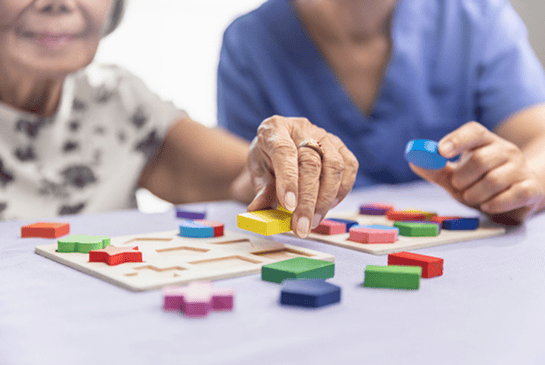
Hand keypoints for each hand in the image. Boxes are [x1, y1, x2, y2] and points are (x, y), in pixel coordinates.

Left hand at [242, 115, 357, 236]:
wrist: (276, 149)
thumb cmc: (266, 161)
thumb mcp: (257, 173)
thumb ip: (261, 191)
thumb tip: (258, 212)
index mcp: (274, 129)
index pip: (284, 151)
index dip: (288, 180)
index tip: (289, 206)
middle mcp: (301, 127)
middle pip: (311, 163)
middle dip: (308, 200)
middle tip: (302, 226)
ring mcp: (323, 134)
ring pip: (334, 166)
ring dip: (326, 199)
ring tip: (313, 221)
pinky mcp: (340, 145)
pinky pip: (349, 167)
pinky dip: (342, 190)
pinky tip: (329, 206)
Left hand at [410, 122, 544, 224]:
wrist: (514, 198)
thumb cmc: (480, 184)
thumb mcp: (455, 177)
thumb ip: (436, 170)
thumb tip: (414, 160)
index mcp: (485, 142)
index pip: (474, 131)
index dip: (457, 140)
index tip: (441, 152)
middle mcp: (506, 151)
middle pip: (481, 159)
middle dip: (463, 178)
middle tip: (458, 186)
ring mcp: (521, 168)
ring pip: (494, 180)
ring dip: (475, 194)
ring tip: (472, 197)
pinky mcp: (531, 188)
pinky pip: (513, 195)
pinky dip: (494, 204)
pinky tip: (488, 205)